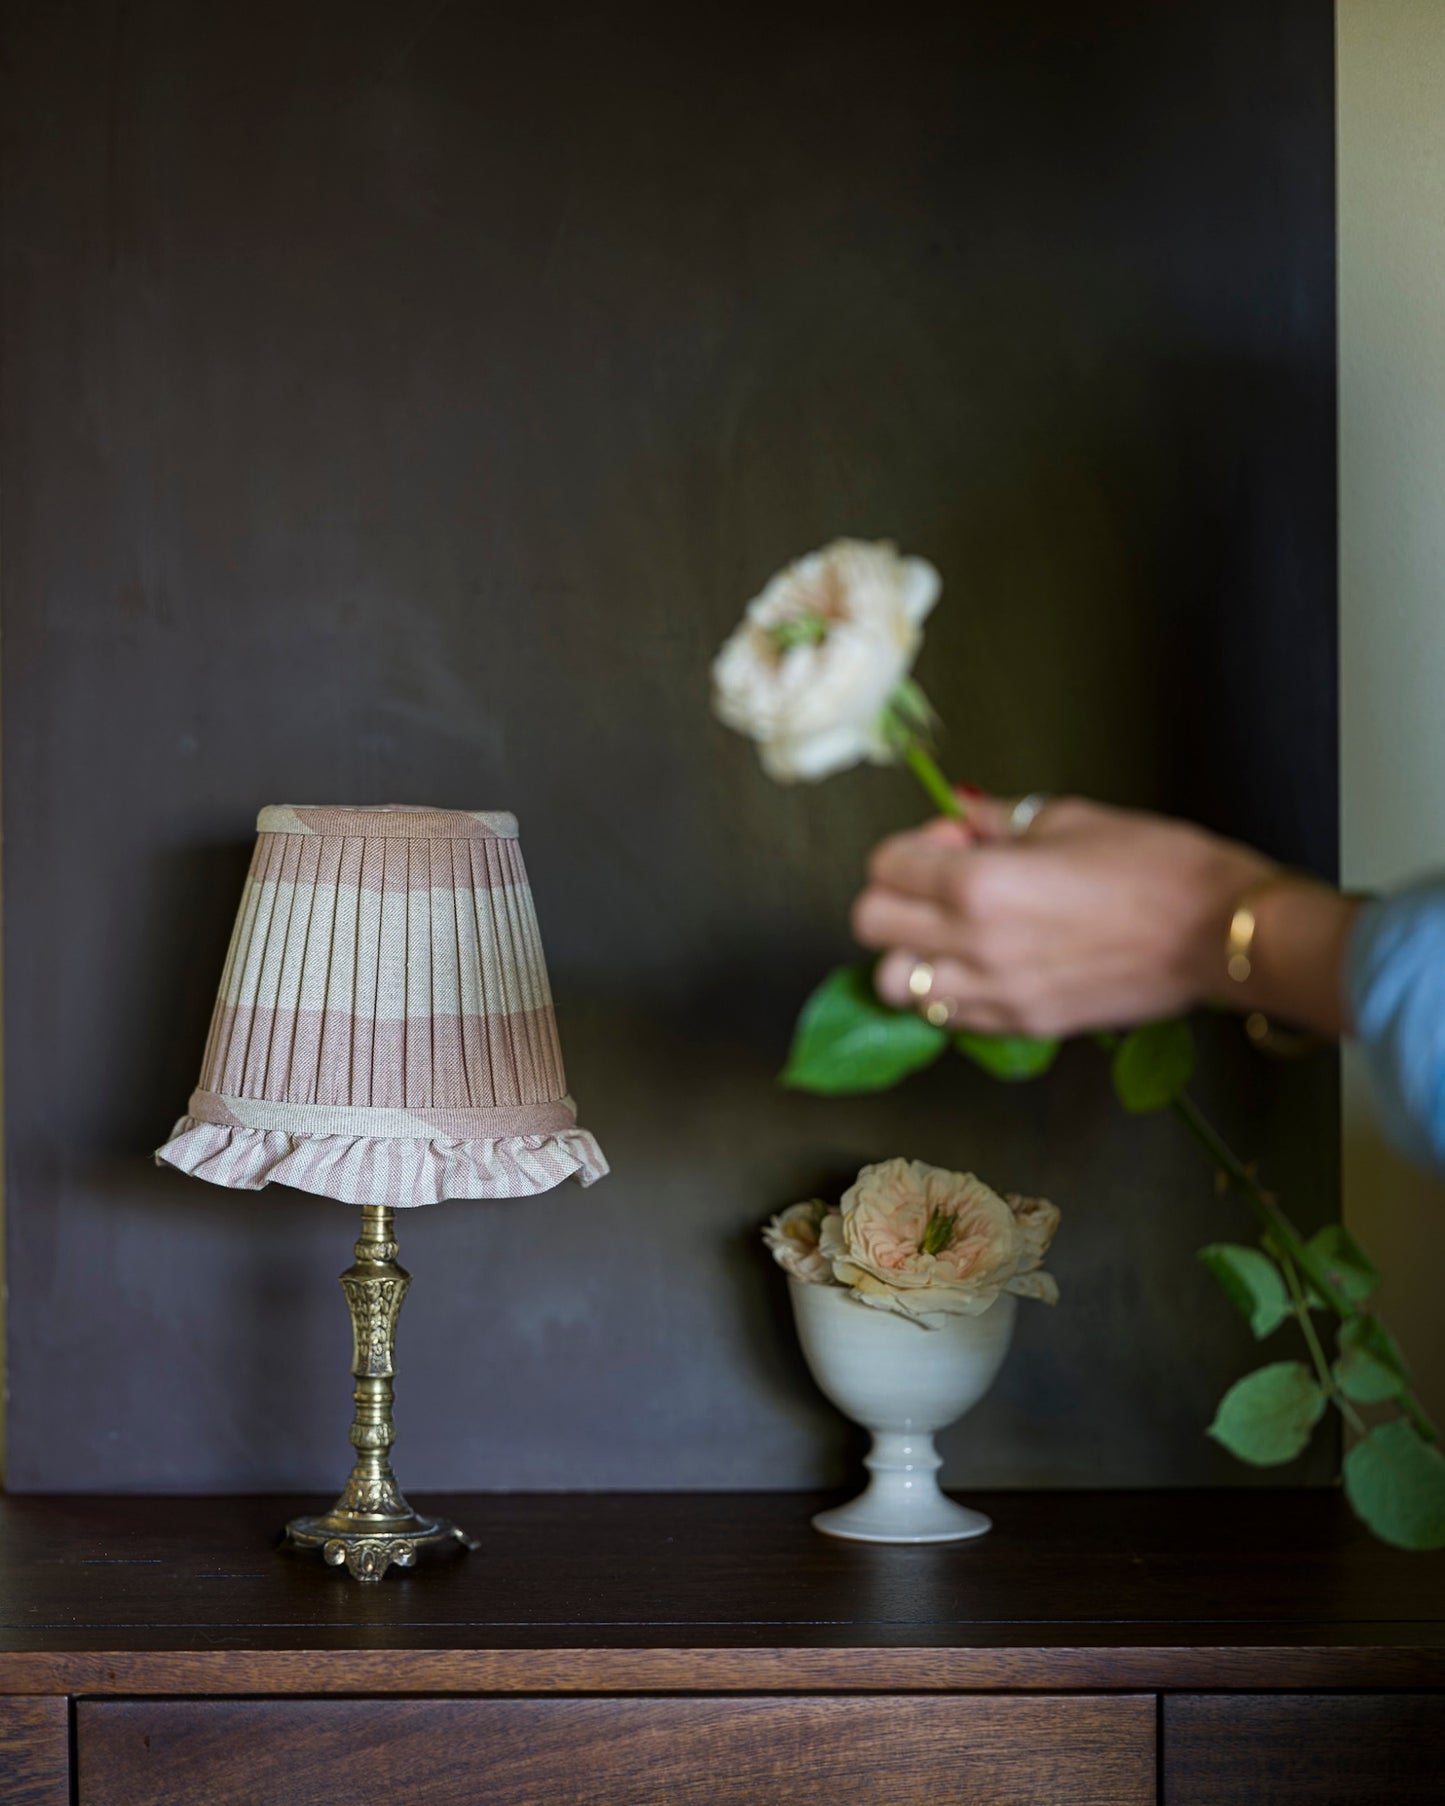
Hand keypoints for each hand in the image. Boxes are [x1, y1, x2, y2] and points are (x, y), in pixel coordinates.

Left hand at [851, 794, 1278, 1038]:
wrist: (1215, 932)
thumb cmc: (1152, 865)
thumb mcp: (1067, 819)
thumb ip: (997, 820)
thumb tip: (960, 815)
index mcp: (979, 882)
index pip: (885, 866)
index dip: (912, 845)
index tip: (954, 839)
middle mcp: (973, 943)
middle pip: (869, 925)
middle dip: (894, 895)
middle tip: (940, 882)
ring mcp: (994, 993)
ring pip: (894, 984)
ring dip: (910, 952)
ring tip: (953, 932)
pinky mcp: (1020, 1025)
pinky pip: (944, 1016)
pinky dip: (945, 989)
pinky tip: (983, 964)